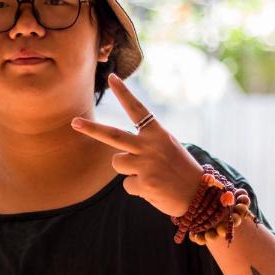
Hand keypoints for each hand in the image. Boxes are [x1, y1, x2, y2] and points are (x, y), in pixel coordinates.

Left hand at [71, 73, 204, 217]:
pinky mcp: (143, 183)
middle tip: (74, 122)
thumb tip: (118, 154)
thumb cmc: (181, 171)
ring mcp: (145, 164)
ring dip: (127, 170)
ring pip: (117, 163)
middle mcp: (150, 146)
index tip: (112, 78)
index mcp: (158, 134)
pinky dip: (137, 189)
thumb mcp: (168, 149)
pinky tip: (154, 189)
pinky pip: (127, 185)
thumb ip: (145, 146)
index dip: (124, 94)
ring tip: (149, 175)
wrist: (200, 196)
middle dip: (92, 128)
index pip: (138, 110)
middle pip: (113, 135)